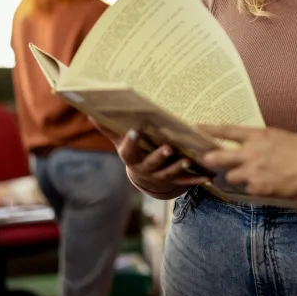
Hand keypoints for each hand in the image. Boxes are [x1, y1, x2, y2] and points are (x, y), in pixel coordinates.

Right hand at [94, 123, 210, 192]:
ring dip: (178, 168)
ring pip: (169, 174)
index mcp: (131, 158)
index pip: (127, 150)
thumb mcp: (120, 141)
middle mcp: (144, 170)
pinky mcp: (174, 181)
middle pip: (151, 164)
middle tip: (168, 147)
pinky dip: (195, 179)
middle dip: (159, 156)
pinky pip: (185, 181)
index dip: (130, 141)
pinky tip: (205, 176)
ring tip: (187, 160)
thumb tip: (91, 114)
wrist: (144, 177)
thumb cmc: (134, 151)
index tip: (135, 129)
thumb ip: (110, 128)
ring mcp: (159, 177)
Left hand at [199, 126, 296, 198]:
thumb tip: (253, 145)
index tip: (197, 127)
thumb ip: (263, 141)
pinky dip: (254, 187)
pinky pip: (247, 188)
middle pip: (219, 157)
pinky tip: (266, 185)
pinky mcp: (256, 188)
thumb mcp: (281, 137)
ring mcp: (252, 172)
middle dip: (210, 159)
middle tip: (205, 159)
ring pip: (231, 176)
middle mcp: (250, 152)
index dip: (210, 129)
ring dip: (237, 176)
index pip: (227, 130)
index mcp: (258, 135)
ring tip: (251, 176)